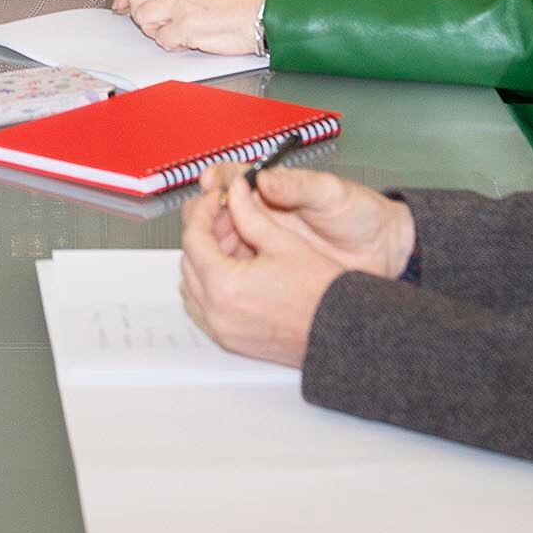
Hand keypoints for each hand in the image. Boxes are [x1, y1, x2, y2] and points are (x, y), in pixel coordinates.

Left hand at [114, 0, 266, 54]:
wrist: (264, 10)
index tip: (126, 1)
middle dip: (139, 11)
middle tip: (154, 20)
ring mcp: (181, 6)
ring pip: (143, 17)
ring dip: (153, 28)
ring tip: (169, 31)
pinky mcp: (188, 29)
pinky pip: (162, 39)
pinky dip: (170, 44)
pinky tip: (184, 41)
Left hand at [178, 179, 347, 365]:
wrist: (343, 332)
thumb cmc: (322, 294)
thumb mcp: (285, 241)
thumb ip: (251, 214)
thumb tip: (236, 191)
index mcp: (225, 286)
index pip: (194, 239)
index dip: (202, 212)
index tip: (215, 200)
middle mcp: (217, 312)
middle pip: (189, 262)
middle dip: (204, 235)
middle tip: (227, 216)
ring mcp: (223, 330)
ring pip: (193, 286)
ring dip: (206, 260)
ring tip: (235, 242)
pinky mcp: (232, 340)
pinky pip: (205, 308)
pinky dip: (211, 286)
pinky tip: (236, 269)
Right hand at [190, 164, 415, 275]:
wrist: (384, 252)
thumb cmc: (361, 215)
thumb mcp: (331, 194)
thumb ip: (298, 186)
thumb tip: (263, 179)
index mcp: (274, 188)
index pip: (234, 178)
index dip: (218, 179)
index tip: (210, 184)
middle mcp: (263, 214)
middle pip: (219, 210)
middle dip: (207, 213)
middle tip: (206, 221)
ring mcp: (264, 243)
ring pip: (223, 240)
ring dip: (213, 242)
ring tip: (212, 248)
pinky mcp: (270, 269)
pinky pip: (239, 268)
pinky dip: (228, 269)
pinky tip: (225, 273)